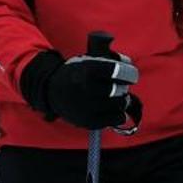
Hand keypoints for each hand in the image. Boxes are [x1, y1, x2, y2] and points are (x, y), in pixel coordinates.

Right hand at [20, 49, 140, 129]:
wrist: (52, 92)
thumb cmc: (76, 74)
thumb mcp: (86, 60)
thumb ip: (107, 60)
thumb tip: (129, 65)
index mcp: (87, 70)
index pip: (117, 71)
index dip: (128, 73)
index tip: (130, 75)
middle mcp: (86, 88)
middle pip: (120, 90)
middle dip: (124, 88)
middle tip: (120, 87)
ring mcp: (87, 107)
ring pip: (120, 104)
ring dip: (122, 101)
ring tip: (116, 98)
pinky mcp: (89, 122)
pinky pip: (117, 119)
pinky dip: (119, 114)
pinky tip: (112, 109)